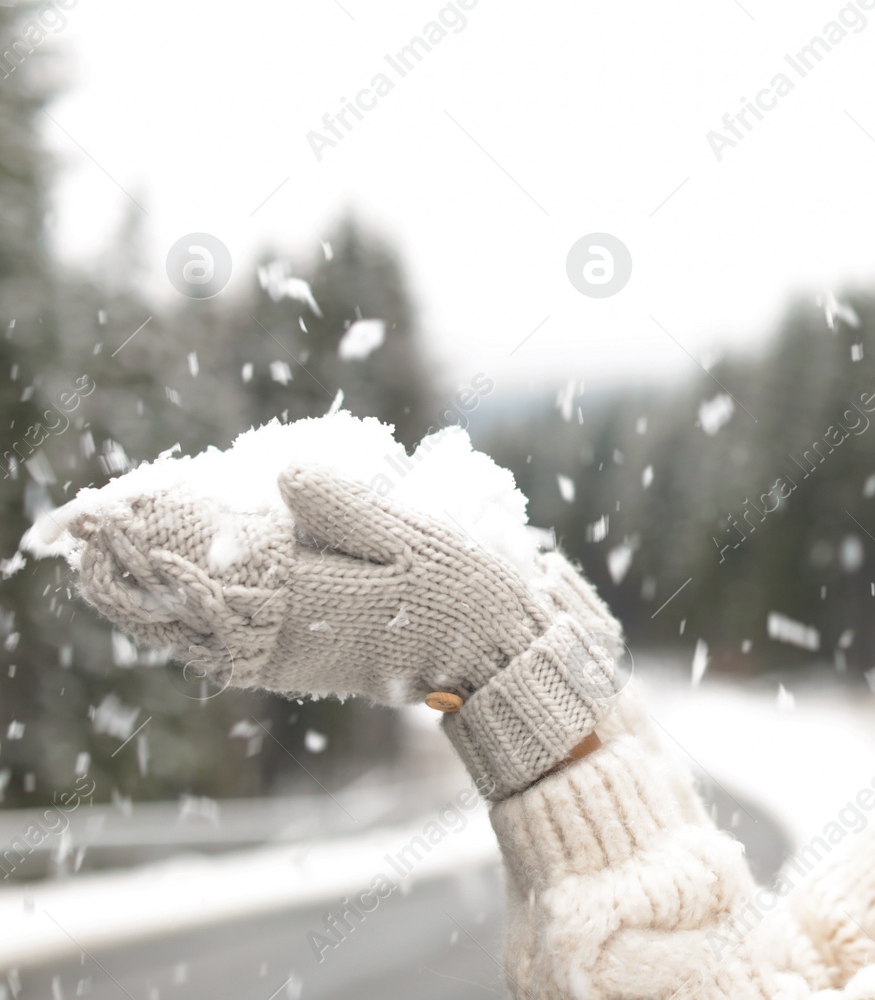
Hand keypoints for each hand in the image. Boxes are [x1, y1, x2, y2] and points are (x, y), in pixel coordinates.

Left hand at [70, 461, 622, 708]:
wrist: (505, 656)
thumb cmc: (467, 589)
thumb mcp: (417, 536)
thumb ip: (348, 508)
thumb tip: (280, 476)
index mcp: (316, 594)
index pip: (214, 565)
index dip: (167, 536)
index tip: (130, 503)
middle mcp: (296, 632)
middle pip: (199, 603)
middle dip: (150, 565)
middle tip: (106, 526)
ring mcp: (302, 653)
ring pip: (212, 627)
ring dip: (169, 594)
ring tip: (133, 558)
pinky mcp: (317, 661)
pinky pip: (241, 641)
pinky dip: (209, 617)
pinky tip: (201, 592)